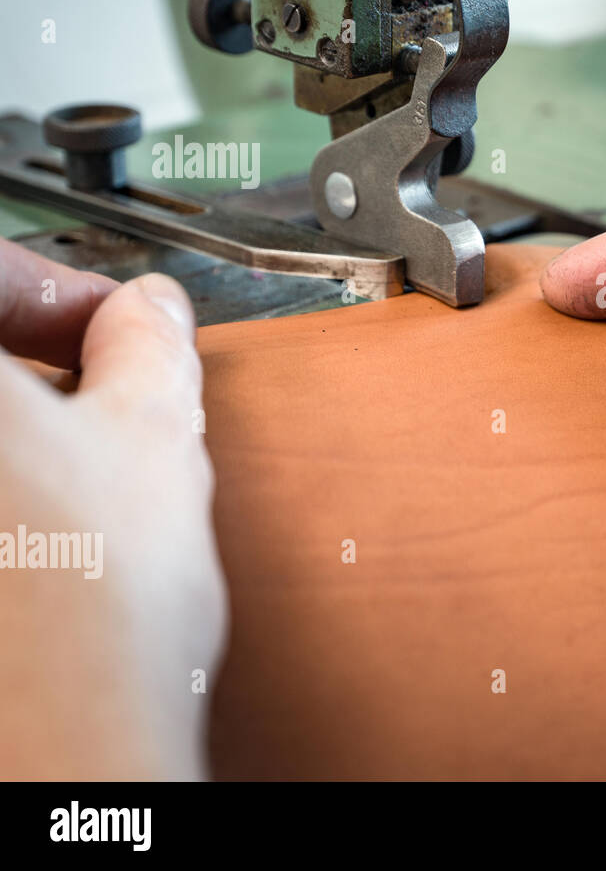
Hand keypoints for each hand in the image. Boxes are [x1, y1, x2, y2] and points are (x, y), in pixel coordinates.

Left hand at [0, 238, 225, 778]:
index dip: (57, 285)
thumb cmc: (86, 610)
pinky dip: (2, 493)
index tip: (110, 320)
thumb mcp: (156, 434)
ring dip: (16, 427)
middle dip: (32, 355)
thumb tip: (148, 313)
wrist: (60, 753)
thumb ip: (149, 346)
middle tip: (101, 386)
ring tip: (83, 462)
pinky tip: (42, 523)